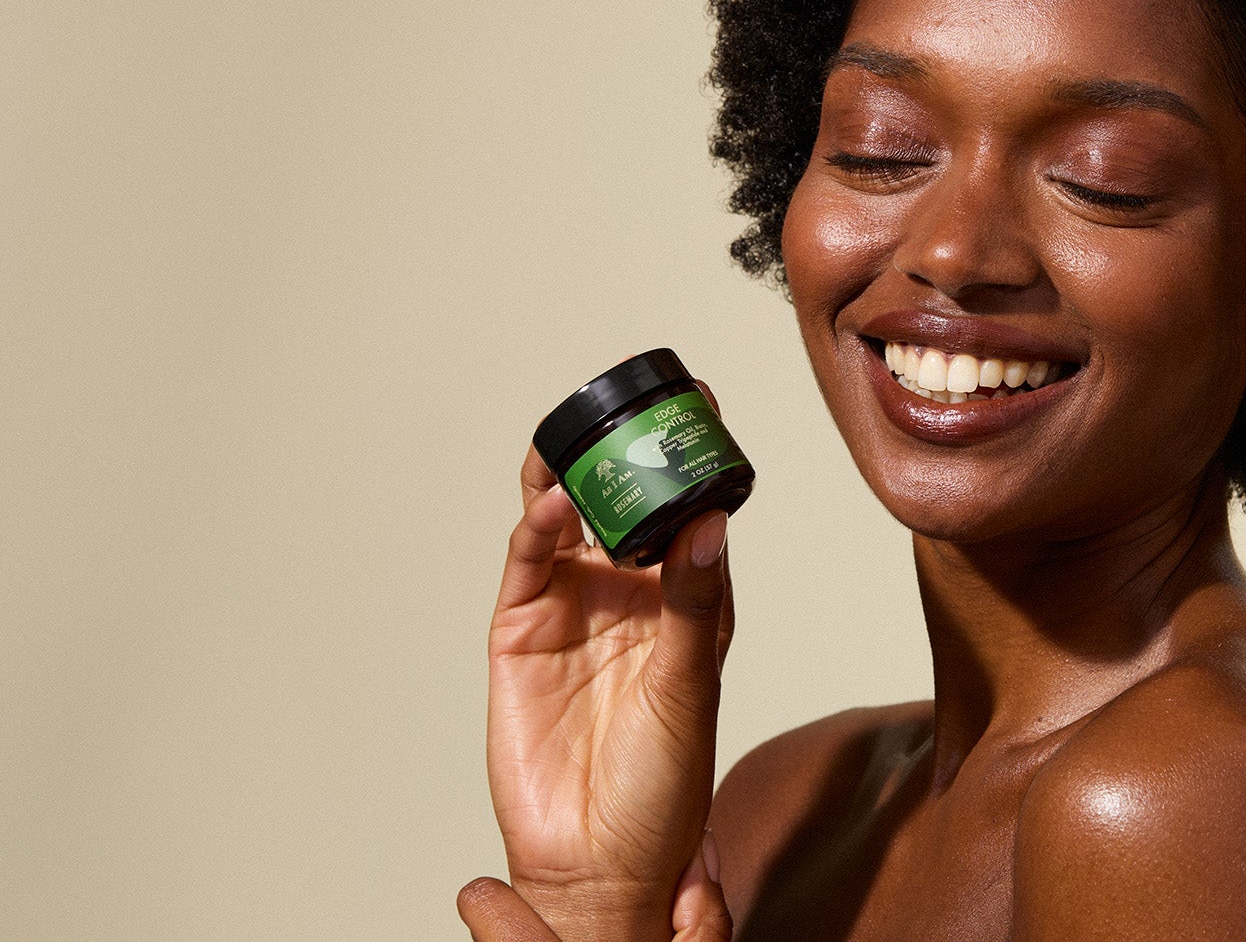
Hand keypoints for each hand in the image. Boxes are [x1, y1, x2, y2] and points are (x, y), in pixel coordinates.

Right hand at [478, 384, 735, 940]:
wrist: (599, 857)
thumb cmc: (663, 785)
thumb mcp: (689, 686)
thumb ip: (693, 603)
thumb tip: (709, 524)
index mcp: (688, 600)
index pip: (690, 512)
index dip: (692, 460)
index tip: (704, 406)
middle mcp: (631, 594)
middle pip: (625, 502)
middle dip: (627, 452)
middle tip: (637, 402)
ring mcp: (574, 608)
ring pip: (569, 521)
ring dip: (574, 476)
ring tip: (583, 438)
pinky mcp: (523, 630)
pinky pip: (530, 563)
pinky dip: (537, 528)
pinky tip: (553, 504)